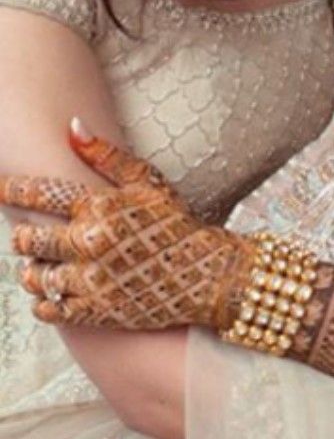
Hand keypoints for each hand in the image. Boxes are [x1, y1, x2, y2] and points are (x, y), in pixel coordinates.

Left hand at [1, 126, 249, 329]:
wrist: (208, 275)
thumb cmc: (176, 223)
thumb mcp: (146, 181)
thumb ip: (105, 154)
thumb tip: (71, 126)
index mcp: (99, 206)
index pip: (38, 193)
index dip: (11, 189)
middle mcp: (89, 242)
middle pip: (27, 238)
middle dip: (23, 236)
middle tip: (28, 235)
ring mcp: (90, 280)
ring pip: (35, 276)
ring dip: (31, 270)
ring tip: (39, 266)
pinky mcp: (95, 311)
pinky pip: (49, 308)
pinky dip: (44, 301)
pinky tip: (52, 292)